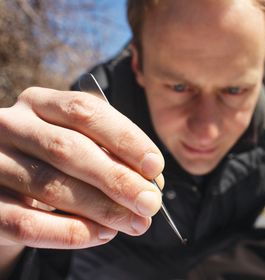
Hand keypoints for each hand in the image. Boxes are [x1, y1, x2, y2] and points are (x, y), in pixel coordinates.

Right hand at [0, 87, 163, 249]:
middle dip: (117, 179)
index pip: (85, 111)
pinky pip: (27, 224)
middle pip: (68, 149)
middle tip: (151, 204)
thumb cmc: (57, 162)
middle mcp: (11, 126)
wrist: (7, 186)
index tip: (155, 167)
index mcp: (40, 103)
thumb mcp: (83, 145)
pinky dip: (70, 233)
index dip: (125, 139)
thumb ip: (114, 156)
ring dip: (101, 209)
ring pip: (50, 186)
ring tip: (135, 222)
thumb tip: (152, 182)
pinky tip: (102, 234)